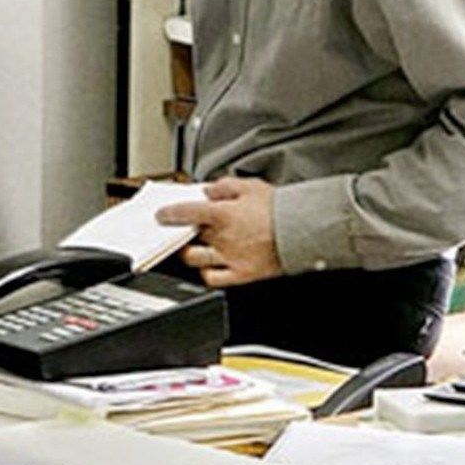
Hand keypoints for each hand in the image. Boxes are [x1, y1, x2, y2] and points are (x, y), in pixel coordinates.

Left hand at [155, 177, 284, 287]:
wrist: (302, 231)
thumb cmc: (279, 209)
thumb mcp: (251, 186)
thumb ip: (225, 186)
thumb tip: (209, 191)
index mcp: (222, 214)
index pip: (185, 213)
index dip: (169, 214)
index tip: (162, 215)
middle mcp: (221, 238)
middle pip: (189, 236)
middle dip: (182, 232)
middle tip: (184, 229)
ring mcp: (229, 258)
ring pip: (196, 259)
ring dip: (189, 253)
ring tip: (190, 248)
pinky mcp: (240, 274)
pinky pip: (214, 278)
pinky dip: (206, 273)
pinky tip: (208, 267)